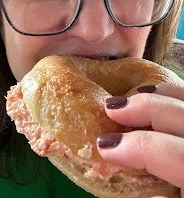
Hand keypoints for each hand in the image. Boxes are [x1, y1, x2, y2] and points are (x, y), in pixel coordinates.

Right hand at [96, 81, 183, 196]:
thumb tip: (144, 191)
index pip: (170, 154)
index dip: (136, 148)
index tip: (105, 147)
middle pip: (180, 117)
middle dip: (143, 108)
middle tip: (111, 108)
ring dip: (160, 95)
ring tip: (131, 97)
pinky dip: (175, 92)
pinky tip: (158, 93)